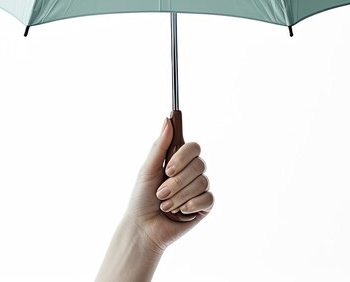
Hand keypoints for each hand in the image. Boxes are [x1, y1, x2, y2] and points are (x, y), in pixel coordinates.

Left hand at [124, 117, 213, 253]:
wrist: (143, 228)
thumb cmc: (142, 197)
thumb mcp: (148, 169)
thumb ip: (159, 146)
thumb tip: (168, 120)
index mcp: (179, 160)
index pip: (193, 147)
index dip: (183, 157)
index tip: (168, 168)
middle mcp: (191, 172)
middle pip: (199, 165)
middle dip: (177, 182)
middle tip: (160, 193)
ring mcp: (199, 189)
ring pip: (201, 183)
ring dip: (179, 196)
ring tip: (165, 206)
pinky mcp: (204, 206)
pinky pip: (208, 199)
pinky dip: (192, 204)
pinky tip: (181, 212)